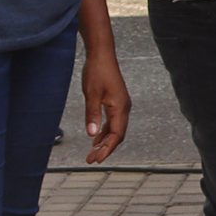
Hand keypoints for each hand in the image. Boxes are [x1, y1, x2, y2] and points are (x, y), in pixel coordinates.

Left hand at [80, 38, 130, 163]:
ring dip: (105, 141)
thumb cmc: (96, 73)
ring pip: (115, 129)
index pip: (116, 135)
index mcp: (120, 108)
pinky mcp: (116, 102)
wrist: (102, 55)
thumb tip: (91, 135)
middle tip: (91, 160)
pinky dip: (105, 132)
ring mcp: (121, 105)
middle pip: (117, 135)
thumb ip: (92, 115)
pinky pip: (113, 122)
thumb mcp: (91, 95)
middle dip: (105, 149)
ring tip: (92, 152)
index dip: (106, 149)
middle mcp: (124, 108)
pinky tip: (96, 137)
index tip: (95, 159)